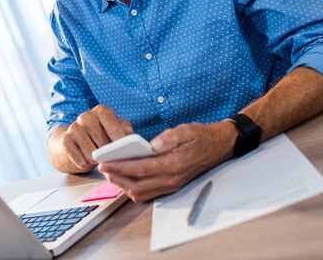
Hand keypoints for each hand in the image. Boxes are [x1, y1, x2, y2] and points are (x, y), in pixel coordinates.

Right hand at [49, 105, 133, 172]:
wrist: (77, 139)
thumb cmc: (103, 134)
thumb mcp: (117, 129)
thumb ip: (126, 132)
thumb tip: (132, 141)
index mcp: (101, 111)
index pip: (112, 126)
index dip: (120, 140)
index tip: (126, 151)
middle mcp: (86, 116)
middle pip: (102, 142)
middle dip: (110, 154)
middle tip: (114, 160)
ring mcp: (73, 128)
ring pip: (91, 153)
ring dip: (98, 161)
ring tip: (101, 160)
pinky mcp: (65, 140)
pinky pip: (80, 160)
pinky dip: (87, 165)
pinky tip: (89, 161)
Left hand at [98, 121, 235, 201]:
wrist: (219, 147)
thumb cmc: (201, 137)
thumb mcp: (186, 130)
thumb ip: (169, 137)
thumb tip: (152, 144)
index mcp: (173, 165)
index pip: (141, 169)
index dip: (120, 167)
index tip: (105, 163)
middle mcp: (171, 179)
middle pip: (137, 186)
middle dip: (117, 179)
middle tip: (103, 169)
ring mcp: (171, 185)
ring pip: (141, 193)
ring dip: (124, 186)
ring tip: (111, 173)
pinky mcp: (171, 186)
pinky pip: (148, 194)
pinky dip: (134, 188)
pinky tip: (126, 177)